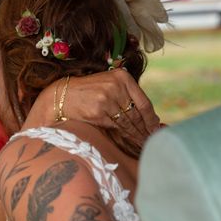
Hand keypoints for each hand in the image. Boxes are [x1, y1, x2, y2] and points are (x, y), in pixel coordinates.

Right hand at [25, 69, 160, 149]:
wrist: (63, 95)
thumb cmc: (89, 91)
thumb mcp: (109, 84)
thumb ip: (128, 95)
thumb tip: (152, 118)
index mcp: (122, 77)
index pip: (144, 102)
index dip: (152, 119)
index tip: (157, 129)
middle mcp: (116, 86)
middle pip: (137, 114)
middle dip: (145, 130)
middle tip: (152, 140)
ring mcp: (106, 99)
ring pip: (127, 122)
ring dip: (136, 135)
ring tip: (143, 144)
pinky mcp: (98, 112)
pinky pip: (116, 127)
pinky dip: (124, 136)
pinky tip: (129, 142)